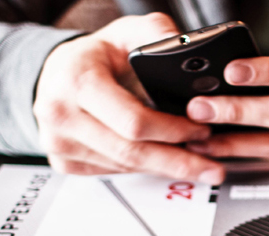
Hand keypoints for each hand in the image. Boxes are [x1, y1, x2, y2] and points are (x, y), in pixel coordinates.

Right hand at [34, 13, 223, 183]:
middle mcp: (61, 115)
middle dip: (177, 162)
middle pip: (131, 152)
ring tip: (195, 164)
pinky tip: (162, 162)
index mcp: (77, 81)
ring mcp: (59, 143)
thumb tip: (183, 47)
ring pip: (124, 166)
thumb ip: (156, 33)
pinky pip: (112, 171)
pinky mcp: (63, 162)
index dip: (172, 130)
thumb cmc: (94, 55)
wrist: (57, 72)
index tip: (200, 130)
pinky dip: (142, 168)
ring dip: (163, 167)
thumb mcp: (126, 31)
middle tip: (210, 168)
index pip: (133, 121)